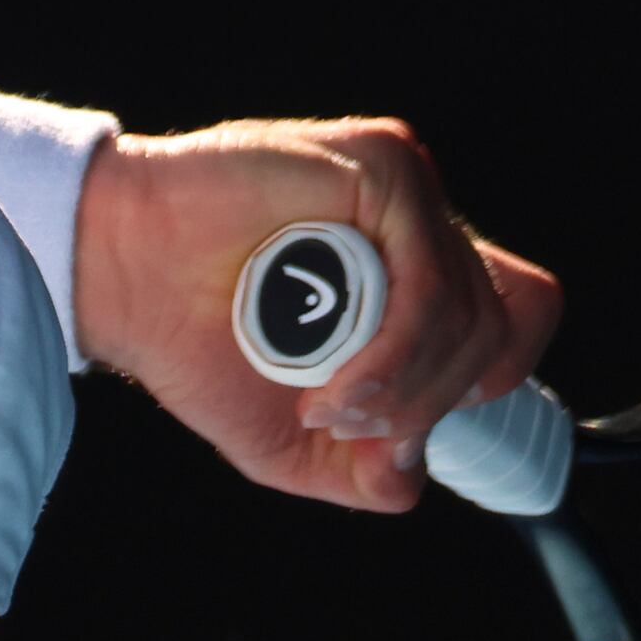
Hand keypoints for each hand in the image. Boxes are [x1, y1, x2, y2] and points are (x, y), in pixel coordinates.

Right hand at [73, 119, 562, 510]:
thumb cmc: (192, 341)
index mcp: (412, 281)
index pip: (517, 320)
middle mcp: (421, 233)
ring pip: (472, 313)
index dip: (484, 385)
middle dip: (431, 404)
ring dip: (405, 387)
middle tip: (349, 424)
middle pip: (502, 329)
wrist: (123, 276)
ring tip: (327, 406)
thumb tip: (411, 473)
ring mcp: (408, 196)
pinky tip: (334, 381)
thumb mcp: (287, 444)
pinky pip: (431, 279)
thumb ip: (361, 473)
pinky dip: (393, 351)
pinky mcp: (383, 167)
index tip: (401, 428)